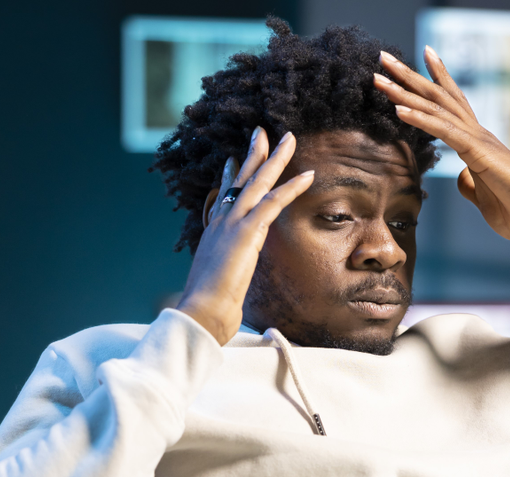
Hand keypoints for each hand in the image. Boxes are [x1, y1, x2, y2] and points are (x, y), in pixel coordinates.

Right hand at [176, 128, 313, 343]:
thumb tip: (228, 274)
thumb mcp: (218, 279)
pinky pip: (273, 202)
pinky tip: (307, 174)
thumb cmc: (209, 303)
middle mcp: (221, 221)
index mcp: (214, 232)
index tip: (233, 159)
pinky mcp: (247, 232)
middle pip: (240, 180)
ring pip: (257, 182)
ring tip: (290, 138)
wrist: (202, 311)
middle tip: (262, 132)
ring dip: (275, 158)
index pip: (224, 196)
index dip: (231, 176)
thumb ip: (226, 269)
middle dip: (253, 154)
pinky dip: (292, 187)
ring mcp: (233, 223)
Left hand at [374, 47, 509, 265]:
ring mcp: (479, 141)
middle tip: (383, 57)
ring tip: (380, 77)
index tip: (411, 65)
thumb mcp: (484, 197)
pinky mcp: (480, 154)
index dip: (432, 82)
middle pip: (438, 98)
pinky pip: (445, 131)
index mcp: (477, 143)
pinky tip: (399, 109)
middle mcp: (477, 134)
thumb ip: (470, 184)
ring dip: (405, 91)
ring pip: (437, 108)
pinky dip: (420, 119)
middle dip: (409, 77)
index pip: (450, 105)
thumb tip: (461, 176)